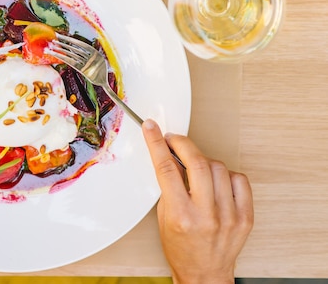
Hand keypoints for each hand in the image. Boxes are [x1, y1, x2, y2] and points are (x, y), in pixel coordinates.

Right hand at [142, 119, 253, 283]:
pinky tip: (216, 182)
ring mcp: (229, 216)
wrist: (205, 275)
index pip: (166, 169)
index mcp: (181, 216)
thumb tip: (170, 156)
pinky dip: (225, 175)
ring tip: (195, 168)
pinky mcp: (245, 217)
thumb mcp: (164, 217)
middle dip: (182, 143)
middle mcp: (206, 215)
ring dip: (203, 161)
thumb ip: (168, 186)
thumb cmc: (180, 249)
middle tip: (174, 139)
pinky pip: (238, 180)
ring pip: (219, 168)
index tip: (152, 129)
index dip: (157, 143)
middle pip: (197, 162)